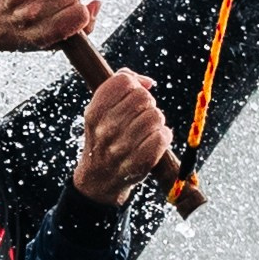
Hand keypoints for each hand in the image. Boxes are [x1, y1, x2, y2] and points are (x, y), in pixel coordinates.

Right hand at [72, 70, 170, 206]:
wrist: (99, 177)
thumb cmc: (104, 136)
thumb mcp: (100, 109)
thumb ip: (119, 84)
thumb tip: (148, 83)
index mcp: (95, 112)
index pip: (124, 82)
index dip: (134, 86)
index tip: (131, 98)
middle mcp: (105, 130)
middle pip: (143, 97)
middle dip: (147, 104)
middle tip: (141, 117)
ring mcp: (121, 149)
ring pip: (155, 116)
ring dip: (156, 121)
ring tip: (147, 130)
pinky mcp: (139, 163)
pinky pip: (162, 137)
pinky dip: (163, 136)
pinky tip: (154, 140)